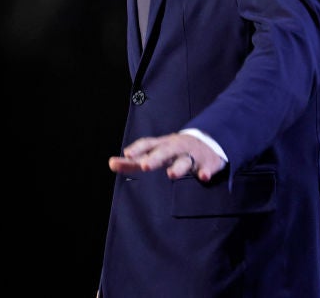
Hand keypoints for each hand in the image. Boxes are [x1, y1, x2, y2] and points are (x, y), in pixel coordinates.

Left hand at [108, 133, 225, 181]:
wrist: (208, 141)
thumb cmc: (174, 150)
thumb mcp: (155, 152)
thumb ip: (134, 160)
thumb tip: (111, 163)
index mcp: (162, 145)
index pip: (148, 144)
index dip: (138, 149)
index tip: (127, 154)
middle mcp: (175, 148)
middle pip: (165, 151)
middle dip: (155, 158)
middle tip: (145, 165)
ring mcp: (192, 155)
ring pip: (185, 161)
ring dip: (178, 167)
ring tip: (171, 174)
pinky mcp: (207, 163)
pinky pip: (207, 168)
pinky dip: (205, 172)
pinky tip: (204, 177)